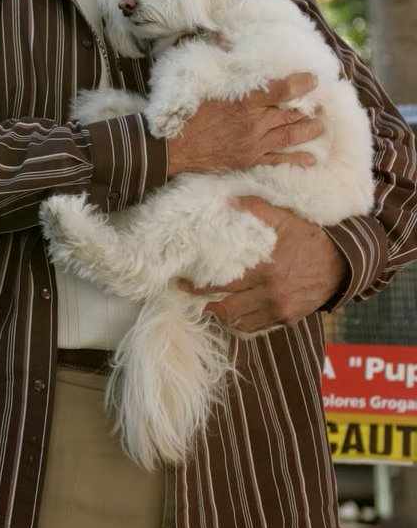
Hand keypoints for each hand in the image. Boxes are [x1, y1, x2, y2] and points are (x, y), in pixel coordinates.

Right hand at [167, 74, 322, 175]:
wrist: (174, 148)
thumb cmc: (187, 114)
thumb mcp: (202, 84)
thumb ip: (218, 61)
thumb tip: (224, 38)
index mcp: (243, 101)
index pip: (281, 90)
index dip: (301, 83)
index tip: (314, 79)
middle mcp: (253, 123)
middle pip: (290, 114)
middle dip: (309, 108)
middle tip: (324, 103)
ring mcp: (253, 144)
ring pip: (289, 136)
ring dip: (308, 130)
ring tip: (320, 126)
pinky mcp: (249, 160)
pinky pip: (278, 160)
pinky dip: (296, 160)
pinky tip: (311, 159)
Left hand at [180, 196, 346, 333]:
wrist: (344, 263)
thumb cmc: (311, 239)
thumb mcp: (287, 219)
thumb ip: (257, 209)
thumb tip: (228, 201)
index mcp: (266, 269)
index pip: (221, 283)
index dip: (198, 287)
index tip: (182, 282)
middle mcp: (271, 293)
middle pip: (226, 308)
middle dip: (206, 305)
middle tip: (192, 297)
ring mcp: (280, 309)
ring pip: (240, 321)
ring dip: (223, 316)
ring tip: (211, 306)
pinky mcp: (288, 318)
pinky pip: (257, 326)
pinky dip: (243, 322)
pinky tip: (235, 313)